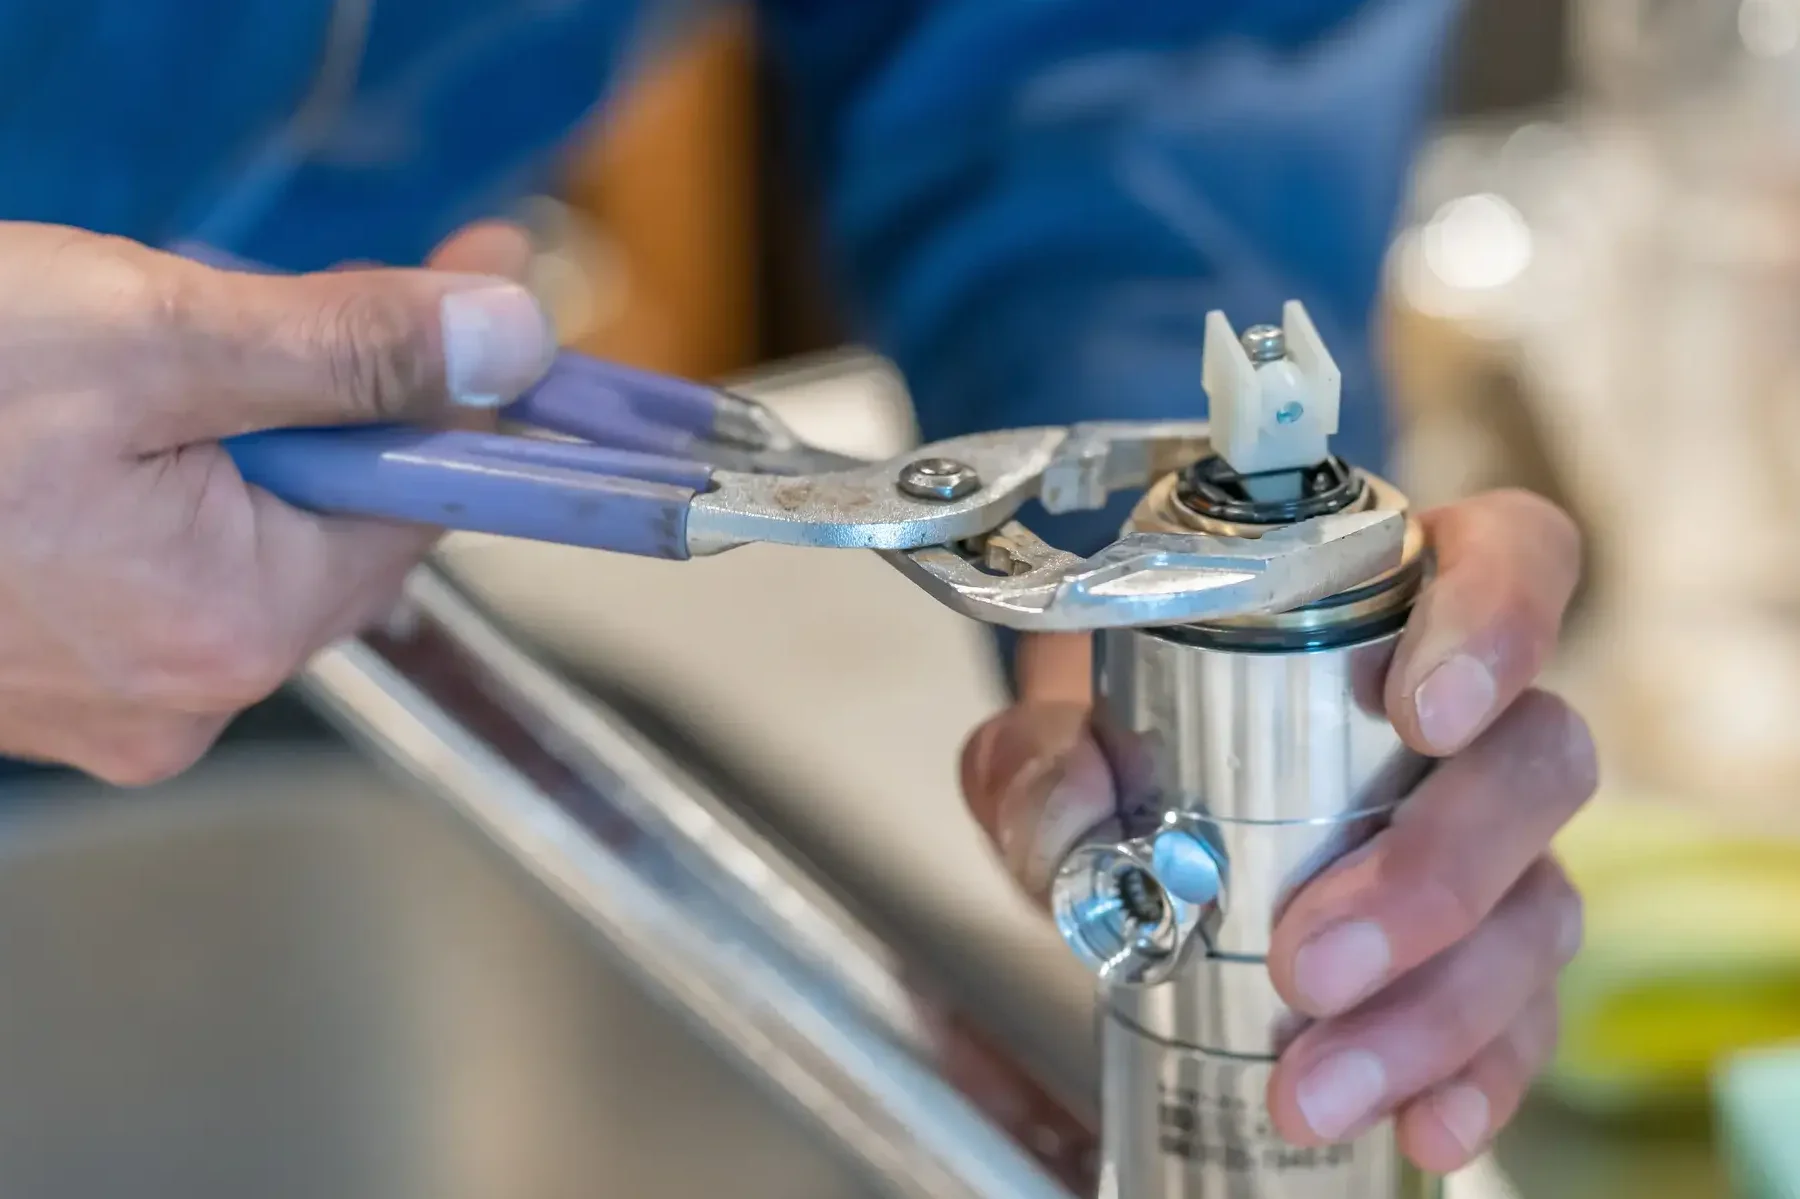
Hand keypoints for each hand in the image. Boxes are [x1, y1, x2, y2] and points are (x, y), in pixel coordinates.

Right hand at [0, 220, 553, 783]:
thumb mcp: (149, 332)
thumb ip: (350, 349)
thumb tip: (511, 342)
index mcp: (232, 630)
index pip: (417, 508)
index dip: (451, 391)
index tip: (474, 287)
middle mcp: (181, 697)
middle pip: (328, 524)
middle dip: (324, 401)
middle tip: (277, 293)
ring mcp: (101, 698)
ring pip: (236, 538)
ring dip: (230, 433)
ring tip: (135, 348)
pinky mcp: (38, 674)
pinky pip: (147, 566)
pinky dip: (150, 481)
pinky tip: (77, 421)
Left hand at [961, 490, 1595, 1171]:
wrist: (1131, 824)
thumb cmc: (1131, 739)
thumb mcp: (1056, 732)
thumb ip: (1036, 755)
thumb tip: (1071, 808)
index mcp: (1391, 605)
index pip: (1511, 558)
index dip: (1499, 621)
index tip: (1419, 712)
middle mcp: (1473, 719)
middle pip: (1536, 762)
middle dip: (1434, 874)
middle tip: (1310, 956)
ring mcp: (1498, 840)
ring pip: (1539, 904)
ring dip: (1436, 1009)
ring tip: (1315, 1082)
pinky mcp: (1491, 951)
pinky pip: (1522, 1014)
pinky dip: (1474, 1077)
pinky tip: (1419, 1125)